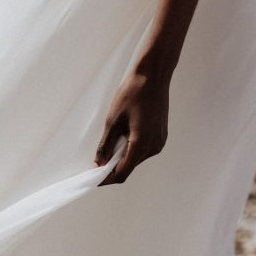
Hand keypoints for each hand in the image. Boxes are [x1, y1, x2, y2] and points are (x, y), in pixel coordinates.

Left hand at [94, 71, 168, 185]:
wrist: (153, 76)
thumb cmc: (132, 94)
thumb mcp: (113, 121)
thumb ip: (106, 145)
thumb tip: (99, 163)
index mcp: (142, 145)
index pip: (122, 173)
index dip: (106, 179)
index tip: (94, 179)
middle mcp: (154, 147)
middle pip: (129, 167)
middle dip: (113, 167)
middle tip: (96, 162)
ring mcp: (159, 142)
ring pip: (136, 158)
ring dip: (122, 157)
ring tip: (109, 147)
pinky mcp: (160, 136)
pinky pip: (144, 149)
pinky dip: (131, 149)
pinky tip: (122, 138)